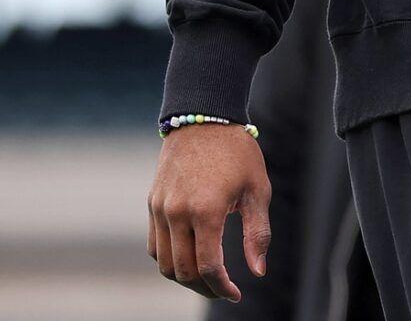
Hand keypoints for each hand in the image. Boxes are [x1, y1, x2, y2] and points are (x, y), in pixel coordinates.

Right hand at [147, 123, 271, 300]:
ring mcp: (160, 208)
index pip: (208, 266)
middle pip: (182, 271)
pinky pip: (154, 245)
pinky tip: (189, 257)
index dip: (222, 287)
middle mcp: (177, 212)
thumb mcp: (258, 190)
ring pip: (164, 262)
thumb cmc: (237, 152)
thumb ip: (257, 233)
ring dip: (184, 278)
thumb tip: (258, 271)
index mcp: (206, 210)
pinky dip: (168, 259)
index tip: (236, 294)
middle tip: (223, 290)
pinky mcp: (152, 203)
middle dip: (204, 288)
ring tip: (207, 278)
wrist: (204, 117)